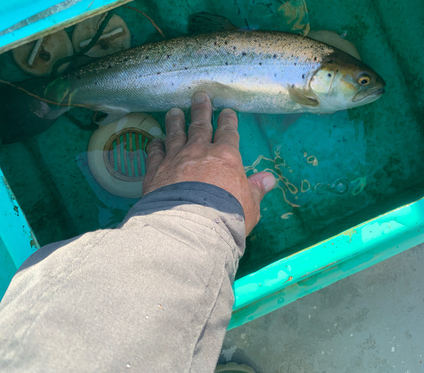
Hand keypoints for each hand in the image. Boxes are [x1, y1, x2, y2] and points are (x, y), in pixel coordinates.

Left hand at [142, 92, 275, 234]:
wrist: (191, 226)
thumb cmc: (227, 216)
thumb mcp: (250, 204)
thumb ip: (256, 189)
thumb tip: (269, 179)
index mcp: (226, 157)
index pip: (228, 133)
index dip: (228, 120)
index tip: (227, 111)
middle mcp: (200, 152)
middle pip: (200, 126)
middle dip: (201, 110)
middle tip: (199, 96)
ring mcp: (176, 159)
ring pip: (175, 134)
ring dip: (175, 122)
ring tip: (174, 111)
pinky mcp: (156, 171)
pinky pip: (155, 153)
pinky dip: (155, 145)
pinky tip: (154, 140)